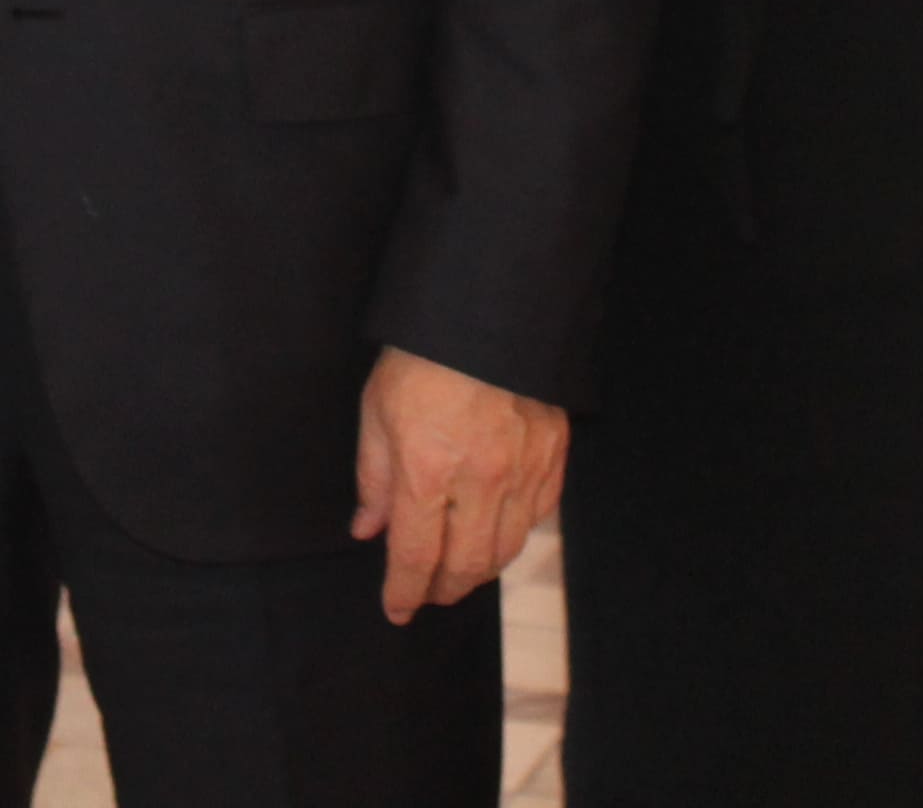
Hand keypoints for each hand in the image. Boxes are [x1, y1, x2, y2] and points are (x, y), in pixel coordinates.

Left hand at [351, 347, 566, 622]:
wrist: (484, 314)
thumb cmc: (420, 358)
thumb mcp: (377, 413)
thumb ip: (374, 479)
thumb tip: (368, 530)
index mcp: (427, 469)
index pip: (416, 555)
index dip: (404, 591)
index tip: (397, 609)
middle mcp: (480, 479)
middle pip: (467, 566)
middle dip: (443, 589)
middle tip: (427, 592)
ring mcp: (523, 469)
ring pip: (506, 549)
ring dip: (479, 570)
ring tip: (458, 569)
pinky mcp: (553, 455)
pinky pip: (538, 516)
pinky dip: (515, 534)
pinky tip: (495, 531)